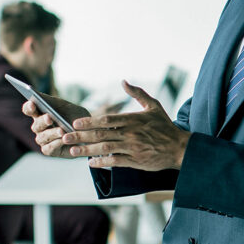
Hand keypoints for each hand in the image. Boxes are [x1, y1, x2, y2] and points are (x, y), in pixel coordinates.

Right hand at [22, 94, 89, 158]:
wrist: (89, 131)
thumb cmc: (74, 116)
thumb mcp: (65, 106)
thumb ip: (50, 101)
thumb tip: (36, 93)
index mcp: (40, 114)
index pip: (28, 110)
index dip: (29, 107)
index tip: (32, 103)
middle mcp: (39, 128)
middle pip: (36, 125)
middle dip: (42, 121)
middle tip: (49, 118)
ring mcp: (43, 140)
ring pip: (42, 137)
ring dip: (51, 133)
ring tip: (61, 130)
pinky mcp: (50, 150)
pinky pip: (49, 148)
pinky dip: (56, 144)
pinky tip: (63, 140)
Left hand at [62, 80, 189, 170]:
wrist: (179, 148)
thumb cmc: (165, 126)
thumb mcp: (154, 106)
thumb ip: (138, 93)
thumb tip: (123, 81)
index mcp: (133, 120)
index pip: (107, 120)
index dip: (90, 122)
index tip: (75, 123)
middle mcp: (131, 134)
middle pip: (101, 135)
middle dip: (81, 136)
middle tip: (65, 136)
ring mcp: (133, 148)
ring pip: (106, 149)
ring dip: (87, 150)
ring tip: (72, 151)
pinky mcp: (136, 161)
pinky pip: (116, 162)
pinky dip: (102, 162)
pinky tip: (91, 163)